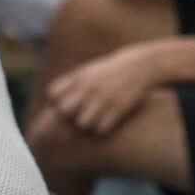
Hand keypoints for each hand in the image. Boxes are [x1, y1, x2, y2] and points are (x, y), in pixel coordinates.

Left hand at [46, 46, 161, 136]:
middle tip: (76, 117)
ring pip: (81, 124)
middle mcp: (89, 87)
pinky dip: (101, 129)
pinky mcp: (119, 108)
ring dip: (85, 125)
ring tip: (92, 122)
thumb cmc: (111, 69)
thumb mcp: (89, 70)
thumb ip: (71, 82)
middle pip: (64, 111)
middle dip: (67, 117)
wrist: (142, 65)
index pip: (53, 95)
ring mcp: (104, 98)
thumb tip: (52, 98)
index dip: (55, 103)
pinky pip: (101, 129)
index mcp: (79, 76)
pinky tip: (105, 124)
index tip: (64, 105)